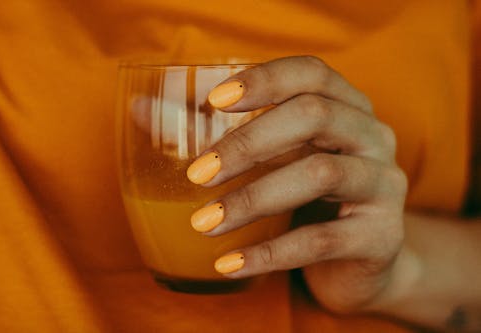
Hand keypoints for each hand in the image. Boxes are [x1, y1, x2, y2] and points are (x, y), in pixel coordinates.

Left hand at [187, 56, 407, 312]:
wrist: (361, 260)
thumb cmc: (306, 198)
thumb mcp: (272, 159)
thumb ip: (214, 133)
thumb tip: (144, 110)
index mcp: (348, 107)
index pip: (312, 74)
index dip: (263, 80)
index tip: (212, 102)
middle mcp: (373, 137)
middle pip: (314, 116)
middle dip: (248, 142)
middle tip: (196, 174)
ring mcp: (384, 185)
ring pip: (319, 174)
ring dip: (252, 198)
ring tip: (204, 222)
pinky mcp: (382, 236)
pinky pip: (321, 240)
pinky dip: (269, 252)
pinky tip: (228, 263)